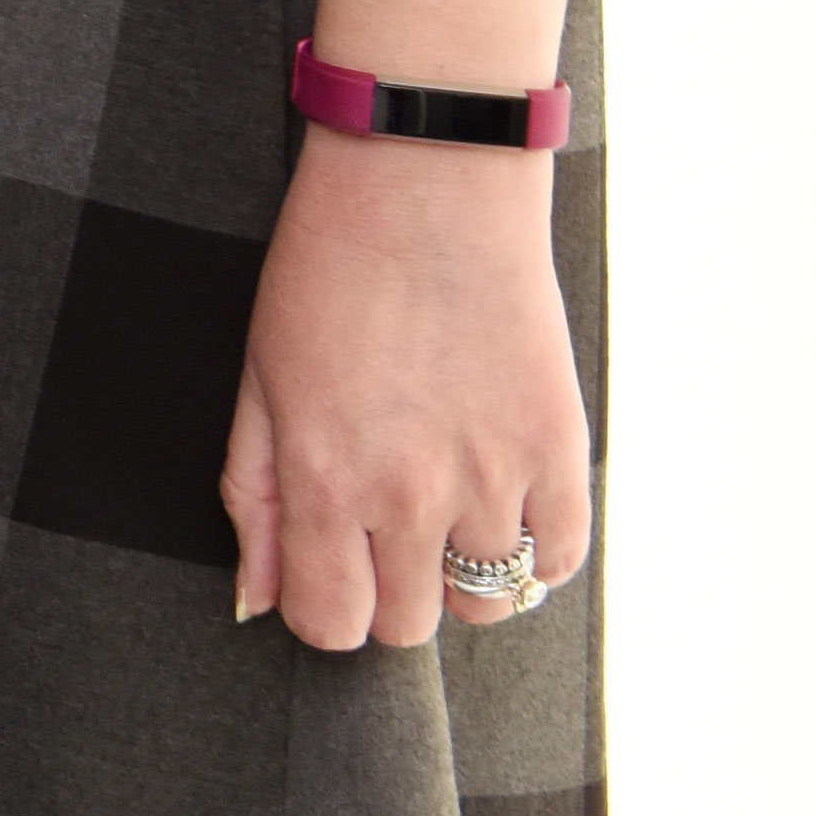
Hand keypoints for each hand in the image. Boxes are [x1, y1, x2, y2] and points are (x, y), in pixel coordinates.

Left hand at [225, 130, 591, 647]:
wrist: (424, 190)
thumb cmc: (327, 275)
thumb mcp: (258, 380)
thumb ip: (255, 499)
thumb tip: (261, 598)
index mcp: (325, 479)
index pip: (332, 623)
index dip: (325, 609)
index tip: (329, 572)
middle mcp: (411, 495)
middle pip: (410, 625)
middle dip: (389, 593)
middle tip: (382, 531)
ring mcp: (494, 478)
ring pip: (485, 602)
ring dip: (460, 570)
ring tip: (442, 504)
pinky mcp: (560, 453)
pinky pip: (557, 561)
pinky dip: (530, 549)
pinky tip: (499, 499)